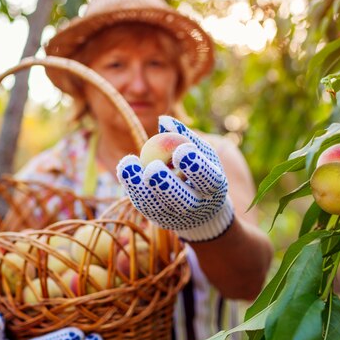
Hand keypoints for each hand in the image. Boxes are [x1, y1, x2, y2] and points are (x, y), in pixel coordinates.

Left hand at [117, 116, 233, 241]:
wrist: (201, 207)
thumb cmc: (201, 169)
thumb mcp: (200, 151)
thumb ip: (184, 136)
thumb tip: (163, 121)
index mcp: (213, 187)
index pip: (207, 178)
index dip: (195, 166)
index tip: (181, 151)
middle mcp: (197, 206)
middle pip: (182, 200)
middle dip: (166, 185)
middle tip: (151, 168)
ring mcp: (176, 216)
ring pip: (157, 206)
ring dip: (139, 186)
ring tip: (127, 163)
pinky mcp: (158, 218)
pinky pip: (143, 205)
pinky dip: (133, 188)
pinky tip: (126, 170)